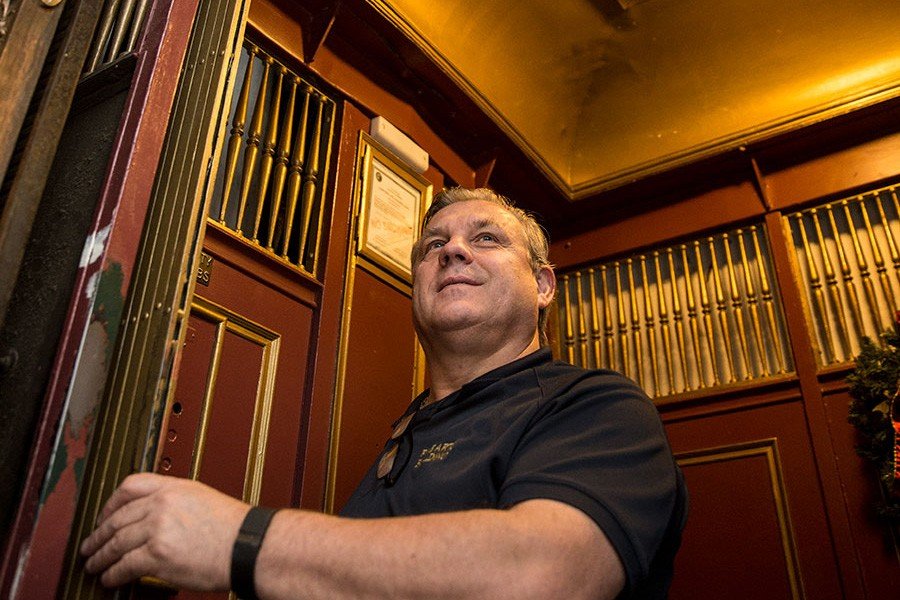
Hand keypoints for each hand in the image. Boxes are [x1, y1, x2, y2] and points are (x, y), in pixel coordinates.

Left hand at [80, 473, 248, 589]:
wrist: (247, 546)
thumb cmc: (234, 528)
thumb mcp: (203, 499)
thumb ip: (176, 502)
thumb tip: (155, 517)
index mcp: (173, 487)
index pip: (129, 486)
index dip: (110, 503)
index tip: (104, 515)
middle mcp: (162, 504)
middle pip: (117, 517)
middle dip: (98, 535)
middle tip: (90, 545)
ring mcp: (157, 528)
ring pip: (116, 542)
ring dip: (100, 556)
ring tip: (94, 565)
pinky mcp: (157, 555)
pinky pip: (124, 565)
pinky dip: (113, 574)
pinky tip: (110, 578)